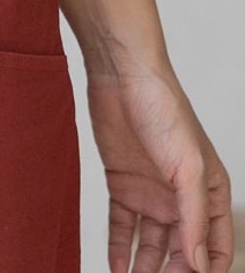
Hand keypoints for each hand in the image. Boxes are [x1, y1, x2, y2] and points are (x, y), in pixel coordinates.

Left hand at [85, 54, 232, 272]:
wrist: (121, 75)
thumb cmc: (164, 110)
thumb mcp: (187, 167)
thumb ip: (193, 218)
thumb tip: (199, 265)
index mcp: (208, 192)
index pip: (213, 246)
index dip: (204, 269)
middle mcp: (180, 196)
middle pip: (180, 250)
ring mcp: (150, 191)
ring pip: (150, 243)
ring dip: (143, 267)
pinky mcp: (122, 183)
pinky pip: (122, 225)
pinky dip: (119, 247)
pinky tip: (115, 266)